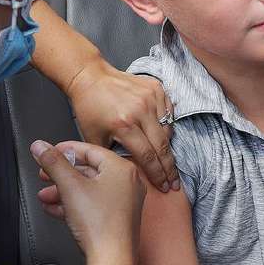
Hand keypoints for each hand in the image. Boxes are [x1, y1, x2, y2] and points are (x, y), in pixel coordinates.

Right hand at [31, 140, 144, 259]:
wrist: (111, 259)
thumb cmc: (100, 225)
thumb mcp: (69, 186)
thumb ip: (53, 163)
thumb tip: (40, 146)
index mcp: (122, 168)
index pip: (89, 149)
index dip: (65, 150)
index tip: (49, 152)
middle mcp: (127, 183)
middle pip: (88, 170)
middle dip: (60, 175)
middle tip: (44, 174)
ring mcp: (124, 202)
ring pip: (88, 189)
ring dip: (63, 191)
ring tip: (45, 196)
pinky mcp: (117, 218)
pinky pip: (93, 205)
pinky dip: (74, 204)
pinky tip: (55, 209)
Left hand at [66, 62, 179, 192]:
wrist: (90, 77)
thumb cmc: (89, 107)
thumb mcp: (94, 137)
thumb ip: (111, 156)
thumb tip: (128, 172)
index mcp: (124, 125)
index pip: (147, 156)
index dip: (158, 174)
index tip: (165, 186)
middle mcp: (140, 110)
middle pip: (162, 146)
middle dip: (169, 168)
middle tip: (174, 182)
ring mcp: (150, 97)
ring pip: (168, 130)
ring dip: (167, 146)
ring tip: (165, 159)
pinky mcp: (155, 88)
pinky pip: (169, 112)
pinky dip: (167, 124)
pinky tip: (160, 134)